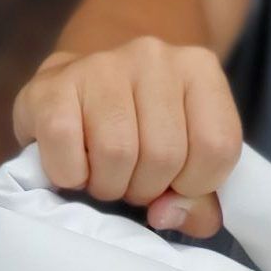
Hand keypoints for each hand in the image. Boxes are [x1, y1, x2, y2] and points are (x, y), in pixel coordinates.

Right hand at [11, 37, 241, 237]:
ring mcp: (101, 64)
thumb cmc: (144, 133)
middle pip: (165, 154)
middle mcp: (154, 56)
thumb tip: (166, 214)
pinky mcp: (52, 83)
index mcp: (200, 70)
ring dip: (109, 185)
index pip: (217, 147)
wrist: (86, 85)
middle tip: (133, 180)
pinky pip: (65, 144)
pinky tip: (76, 167)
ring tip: (105, 174)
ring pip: (117, 152)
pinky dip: (70, 174)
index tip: (175, 181)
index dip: (196, 184)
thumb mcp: (187, 162)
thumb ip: (199, 202)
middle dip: (147, 188)